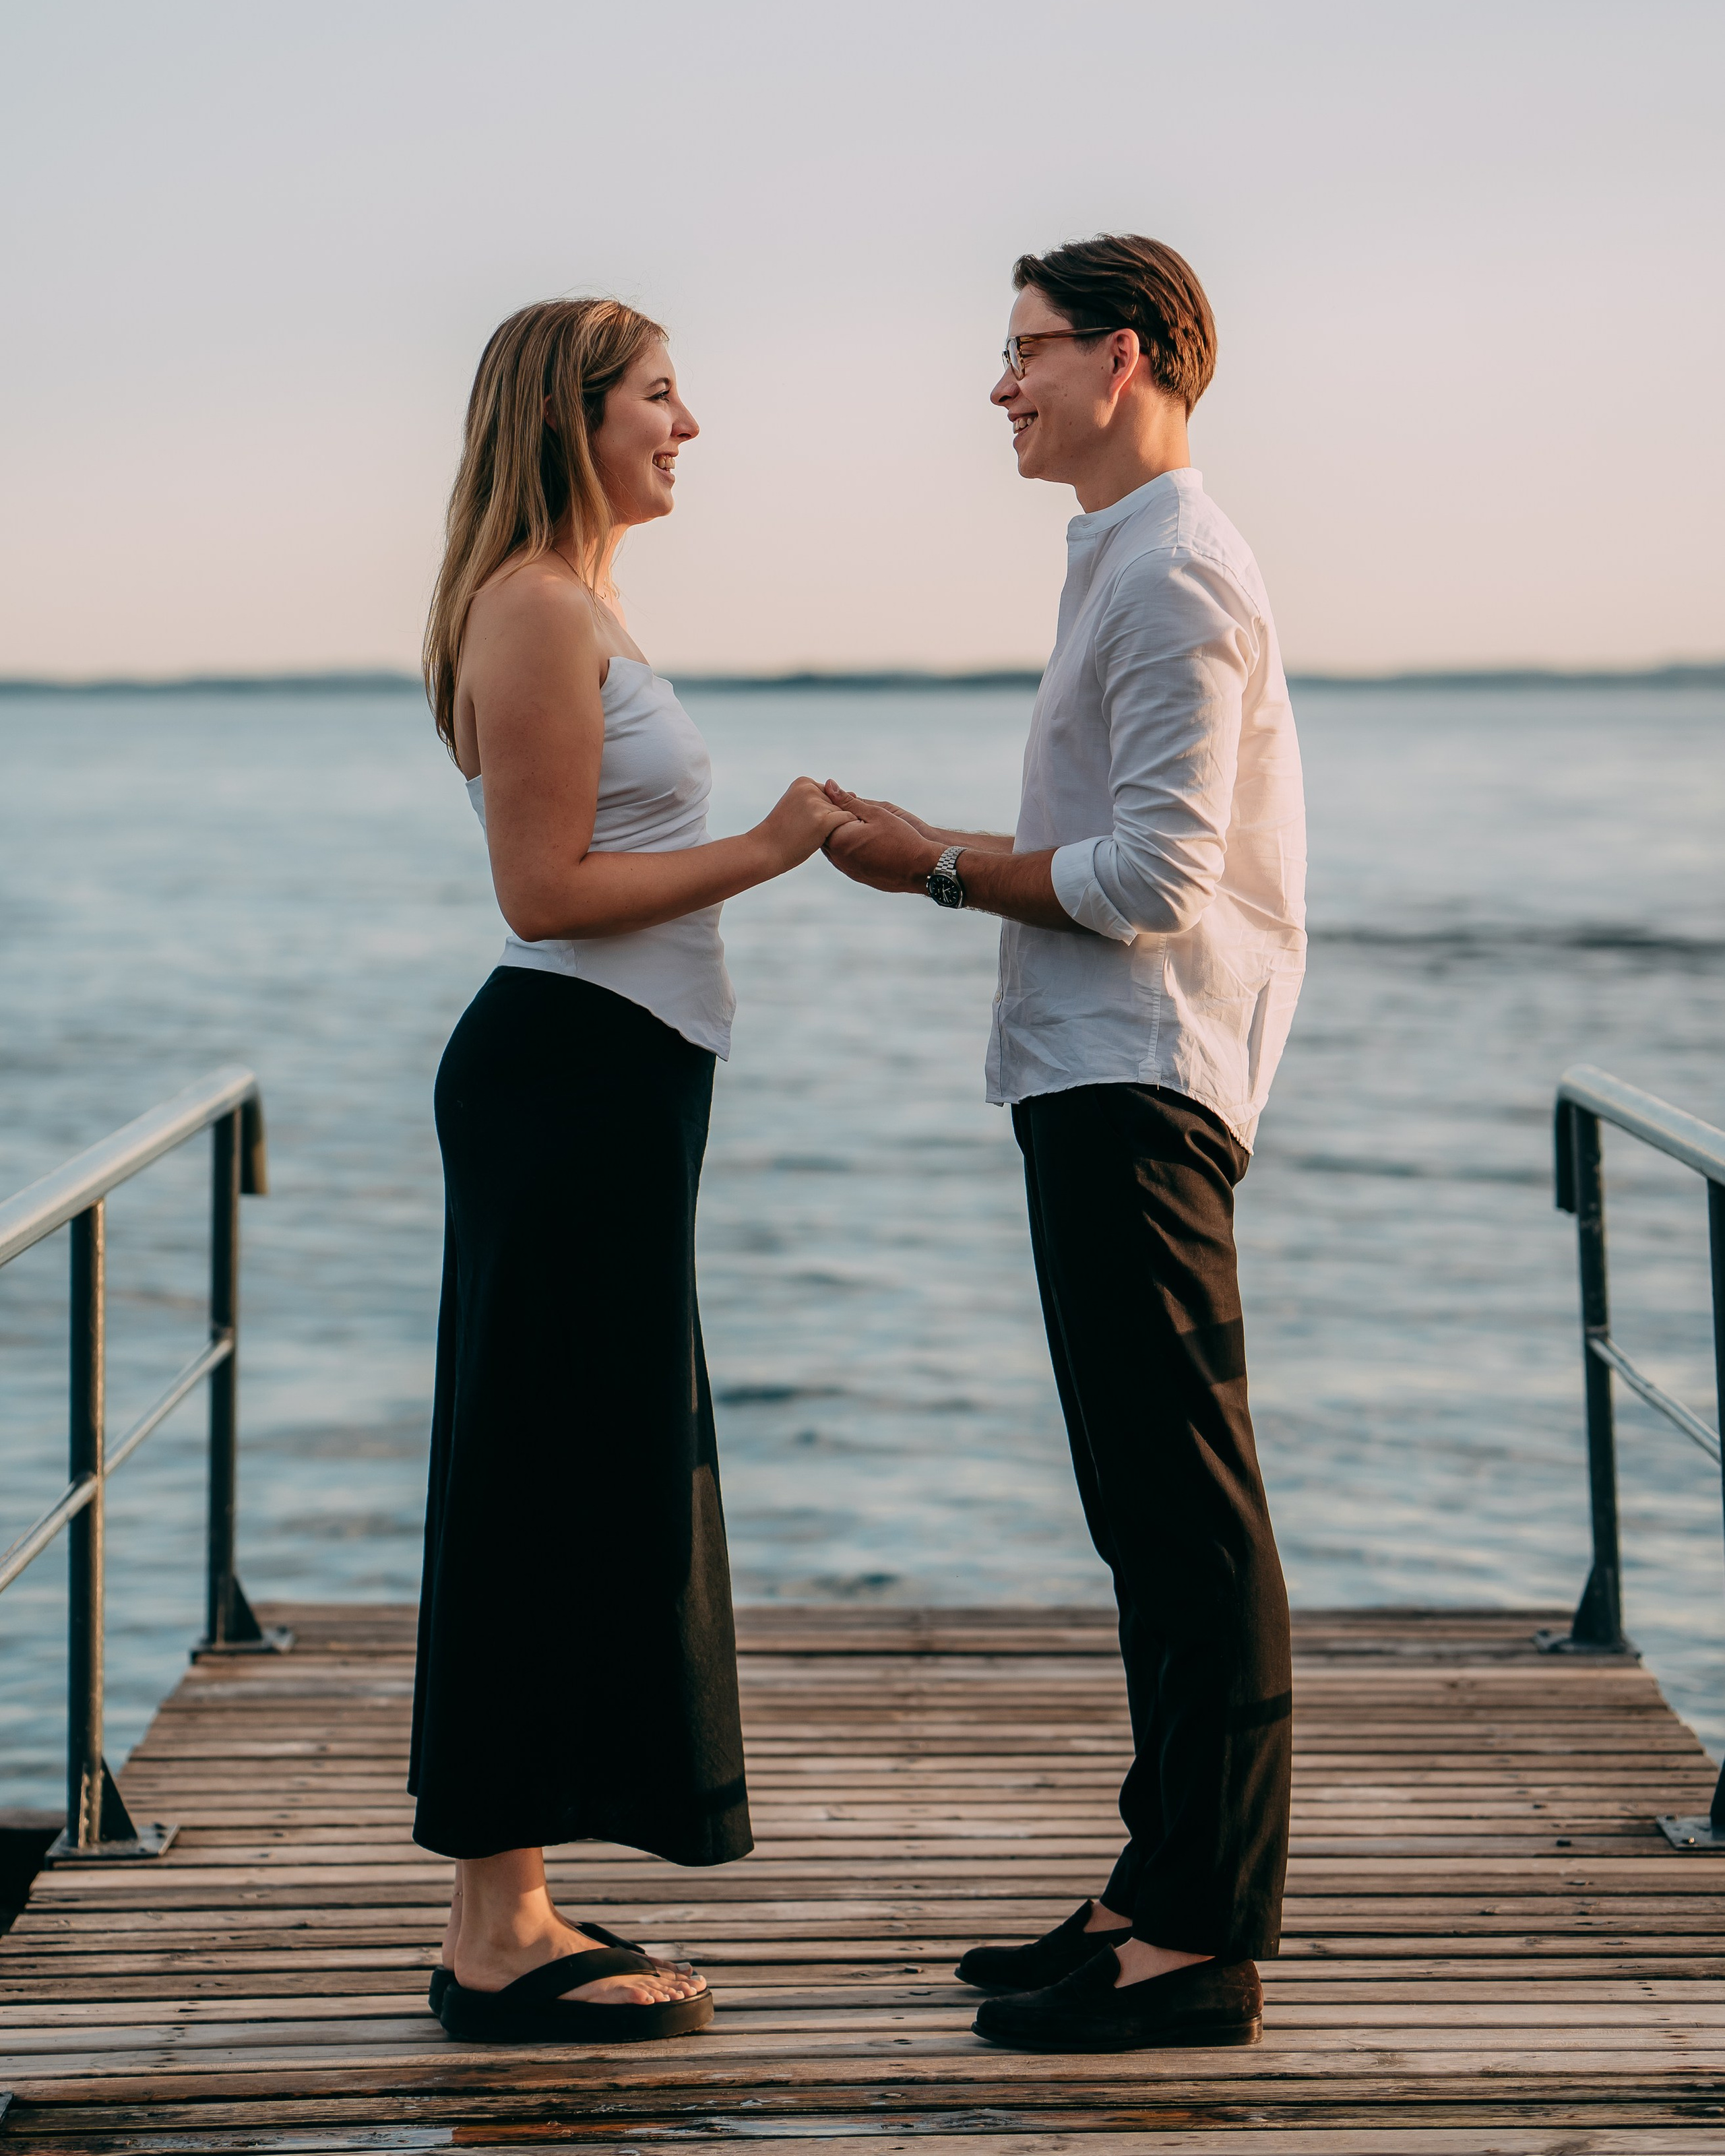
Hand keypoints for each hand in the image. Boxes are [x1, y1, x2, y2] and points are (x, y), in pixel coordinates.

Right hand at [757, 777, 858, 870]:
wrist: (765, 850)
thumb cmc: (784, 832)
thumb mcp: (799, 807)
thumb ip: (823, 799)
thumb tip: (855, 794)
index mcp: (803, 781)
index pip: (829, 795)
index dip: (821, 813)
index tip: (803, 822)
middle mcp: (810, 788)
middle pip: (836, 804)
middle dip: (827, 820)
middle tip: (805, 831)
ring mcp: (817, 804)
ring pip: (842, 814)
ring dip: (833, 828)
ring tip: (810, 836)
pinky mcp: (823, 819)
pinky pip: (847, 821)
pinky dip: (843, 831)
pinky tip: (822, 839)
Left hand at [819, 783, 942, 892]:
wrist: (920, 868)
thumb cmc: (901, 838)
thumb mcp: (876, 812)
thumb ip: (848, 801)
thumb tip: (829, 785)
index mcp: (839, 839)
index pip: (823, 818)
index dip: (830, 804)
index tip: (840, 796)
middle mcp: (838, 857)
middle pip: (826, 834)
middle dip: (832, 819)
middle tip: (844, 806)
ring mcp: (847, 869)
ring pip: (834, 847)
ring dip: (840, 833)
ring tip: (854, 821)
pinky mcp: (856, 876)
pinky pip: (844, 858)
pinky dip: (847, 846)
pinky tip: (860, 838)